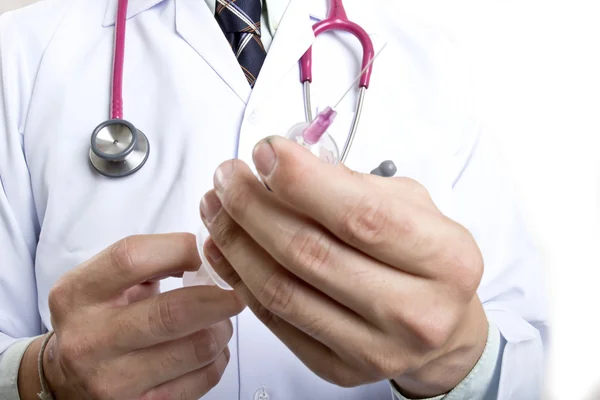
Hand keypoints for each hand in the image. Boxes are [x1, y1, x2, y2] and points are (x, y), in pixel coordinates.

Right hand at [33, 234, 244, 399]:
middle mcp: (90, 340)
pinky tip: (208, 348)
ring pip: (198, 348)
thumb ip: (150, 260)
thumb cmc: (99, 318)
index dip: (181, 249)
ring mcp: (114, 381)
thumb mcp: (106, 281)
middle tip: (236, 290)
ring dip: (222, 328)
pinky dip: (218, 358)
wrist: (67, 378)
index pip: (133, 259)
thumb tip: (207, 252)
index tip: (207, 253)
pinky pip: (204, 378)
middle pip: (172, 313)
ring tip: (219, 319)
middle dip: (219, 297)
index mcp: (78, 294)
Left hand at [199, 137, 488, 396]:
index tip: (265, 152)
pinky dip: (239, 278)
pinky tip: (224, 246)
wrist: (442, 326)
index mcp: (444, 259)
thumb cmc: (426, 259)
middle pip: (310, 253)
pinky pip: (274, 319)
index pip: (360, 216)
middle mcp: (414, 312)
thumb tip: (282, 167)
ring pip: (282, 289)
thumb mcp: (412, 206)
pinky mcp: (338, 368)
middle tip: (229, 176)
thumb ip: (353, 185)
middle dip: (253, 206)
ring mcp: (374, 349)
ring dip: (237, 241)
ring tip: (217, 206)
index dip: (302, 181)